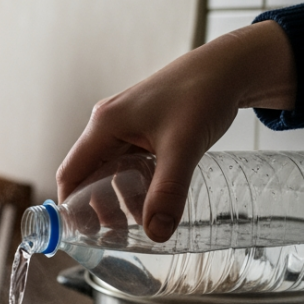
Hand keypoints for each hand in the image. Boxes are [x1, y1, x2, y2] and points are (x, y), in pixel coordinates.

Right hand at [56, 21, 296, 241]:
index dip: (71, 207)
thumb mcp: (183, 147)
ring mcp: (127, 127)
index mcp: (104, 125)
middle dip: (98, 209)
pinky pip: (130, 164)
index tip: (84, 236)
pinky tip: (155, 200)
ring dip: (120, 200)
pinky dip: (137, 185)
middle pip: (89, 176)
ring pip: (111, 172)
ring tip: (138, 224)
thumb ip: (169, 191)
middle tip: (118, 236)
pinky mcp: (145, 129)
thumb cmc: (202, 94)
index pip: (71, 174)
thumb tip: (156, 233)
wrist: (232, 67)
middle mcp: (109, 125)